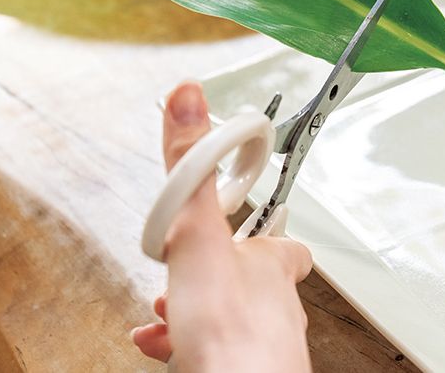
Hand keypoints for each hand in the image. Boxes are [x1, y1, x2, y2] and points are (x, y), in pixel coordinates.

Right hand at [132, 82, 312, 371]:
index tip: (258, 220)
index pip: (283, 242)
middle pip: (252, 281)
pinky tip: (161, 343)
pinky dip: (185, 341)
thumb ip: (190, 171)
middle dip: (216, 272)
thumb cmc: (229, 329)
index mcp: (271, 266)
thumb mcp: (196, 234)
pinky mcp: (241, 370)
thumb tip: (191, 99)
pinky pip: (212, 351)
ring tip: (167, 307)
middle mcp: (276, 307)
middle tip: (192, 269)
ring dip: (195, 306)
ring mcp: (263, 345)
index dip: (268, 230)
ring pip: (229, 318)